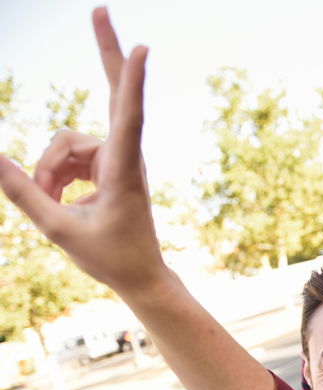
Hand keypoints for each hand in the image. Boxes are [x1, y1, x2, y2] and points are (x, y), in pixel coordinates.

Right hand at [0, 8, 166, 295]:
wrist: (139, 275)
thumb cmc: (110, 257)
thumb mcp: (59, 231)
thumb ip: (23, 194)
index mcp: (125, 170)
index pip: (127, 117)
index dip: (130, 82)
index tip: (143, 49)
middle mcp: (124, 156)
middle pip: (114, 95)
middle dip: (105, 51)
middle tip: (100, 7)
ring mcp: (116, 156)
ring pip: (65, 143)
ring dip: (49, 172)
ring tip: (58, 207)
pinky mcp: (107, 162)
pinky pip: (67, 157)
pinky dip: (54, 177)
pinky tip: (60, 201)